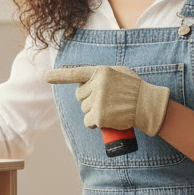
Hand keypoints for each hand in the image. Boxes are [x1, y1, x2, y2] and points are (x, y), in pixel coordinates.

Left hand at [44, 65, 169, 136]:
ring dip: (93, 112)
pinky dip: (94, 123)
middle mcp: (97, 84)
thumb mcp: (119, 73)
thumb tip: (85, 80)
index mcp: (101, 71)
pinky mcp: (99, 116)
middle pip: (80, 95)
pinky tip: (105, 120)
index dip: (60, 76)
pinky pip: (88, 122)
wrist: (147, 104)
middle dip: (88, 99)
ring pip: (84, 109)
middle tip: (104, 100)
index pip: (77, 73)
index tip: (46, 77)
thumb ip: (102, 74)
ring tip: (110, 109)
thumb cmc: (134, 88)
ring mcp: (97, 100)